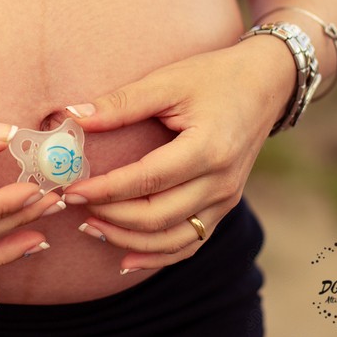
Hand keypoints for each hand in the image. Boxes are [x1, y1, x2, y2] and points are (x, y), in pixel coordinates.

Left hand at [61, 37, 292, 272]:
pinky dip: (157, 256)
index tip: (71, 190)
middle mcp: (221, 181)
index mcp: (208, 148)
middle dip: (110, 216)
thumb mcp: (167, 82)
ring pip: (172, 238)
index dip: (106, 189)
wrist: (265, 84)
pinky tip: (126, 259)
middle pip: (158, 215)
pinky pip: (191, 243)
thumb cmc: (214, 77)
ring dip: (128, 241)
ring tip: (90, 228)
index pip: (147, 180)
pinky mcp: (225, 206)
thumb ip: (120, 103)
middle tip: (73, 205)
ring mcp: (227, 199)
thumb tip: (72, 117)